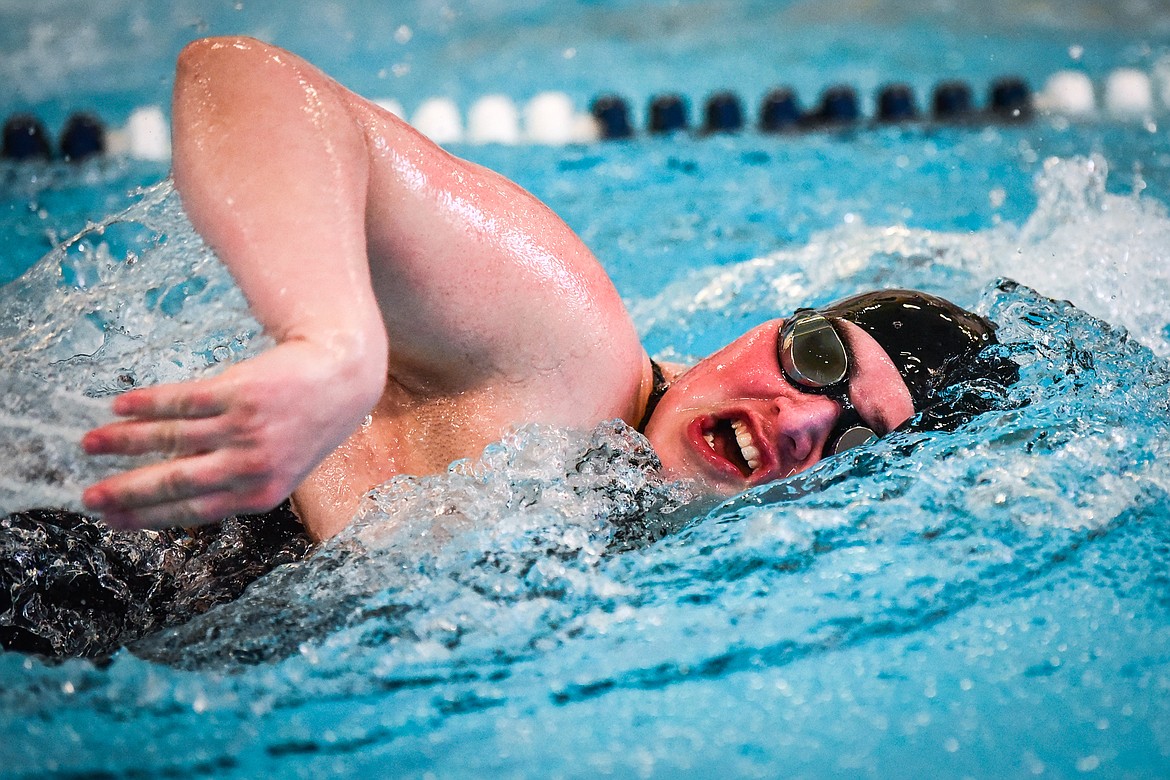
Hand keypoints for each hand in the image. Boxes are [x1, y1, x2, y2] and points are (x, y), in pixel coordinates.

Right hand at [81, 339, 383, 529]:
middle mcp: (251, 466)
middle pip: (174, 482)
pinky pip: (182, 402)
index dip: (146, 516)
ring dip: (124, 442)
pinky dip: (146, 404)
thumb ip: (239, 484)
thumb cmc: (308, 425)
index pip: (191, 511)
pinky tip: (120, 407)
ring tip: (91, 443)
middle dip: (125, 491)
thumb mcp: (282, 468)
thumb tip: (175, 496)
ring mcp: (245, 429)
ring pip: (170, 439)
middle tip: (87, 496)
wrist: (342, 376)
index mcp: (261, 494)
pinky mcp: (239, 392)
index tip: (111, 520)